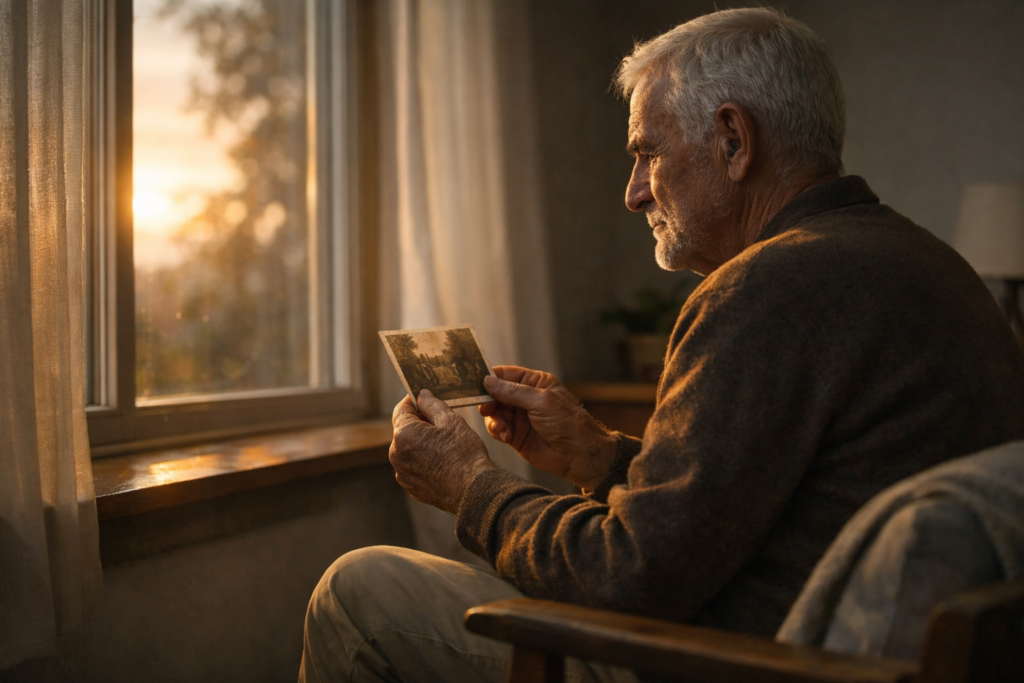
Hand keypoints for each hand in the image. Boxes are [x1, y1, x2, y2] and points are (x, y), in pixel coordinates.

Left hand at [390, 390, 497, 513]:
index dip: (413, 401)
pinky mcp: (411, 486)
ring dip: (421, 443)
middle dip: (419, 424)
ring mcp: (403, 473)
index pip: (400, 409)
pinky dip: (423, 461)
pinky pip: (413, 466)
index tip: (425, 400)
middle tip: (442, 424)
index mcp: (404, 434)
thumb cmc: (464, 454)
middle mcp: (396, 454)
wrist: (473, 490)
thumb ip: (432, 404)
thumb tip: (422, 395)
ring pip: (408, 449)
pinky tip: (442, 462)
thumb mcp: (451, 421)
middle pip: (404, 429)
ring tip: (445, 446)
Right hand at [480, 366, 617, 489]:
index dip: (490, 378)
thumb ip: (513, 392)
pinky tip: (505, 435)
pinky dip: (497, 431)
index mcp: (535, 383)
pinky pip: (498, 430)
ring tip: (499, 426)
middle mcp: (525, 399)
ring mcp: (520, 418)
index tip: (475, 383)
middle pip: (496, 394)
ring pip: (494, 413)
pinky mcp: (516, 436)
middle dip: (488, 401)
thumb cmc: (568, 423)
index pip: (506, 375)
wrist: (578, 455)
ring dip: (493, 419)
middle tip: (485, 408)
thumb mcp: (541, 401)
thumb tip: (488, 381)